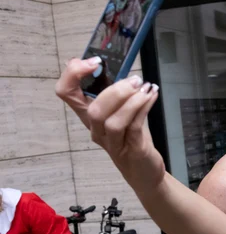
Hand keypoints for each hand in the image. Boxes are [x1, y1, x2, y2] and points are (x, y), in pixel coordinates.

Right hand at [56, 66, 163, 190]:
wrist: (144, 172)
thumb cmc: (131, 139)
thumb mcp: (121, 112)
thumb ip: (115, 93)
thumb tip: (111, 66)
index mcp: (88, 116)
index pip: (66, 92)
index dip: (73, 74)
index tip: (93, 62)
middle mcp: (96, 130)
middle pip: (93, 109)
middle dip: (114, 91)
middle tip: (135, 80)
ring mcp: (112, 143)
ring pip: (112, 121)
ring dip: (130, 101)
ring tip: (145, 88)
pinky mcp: (131, 149)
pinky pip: (134, 126)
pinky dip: (144, 107)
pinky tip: (152, 95)